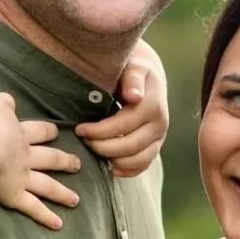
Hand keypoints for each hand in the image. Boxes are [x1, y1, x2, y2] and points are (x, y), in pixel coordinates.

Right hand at [0, 92, 79, 229]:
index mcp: (19, 133)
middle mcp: (25, 156)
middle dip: (65, 161)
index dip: (48, 132)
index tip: (56, 132)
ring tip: (75, 200)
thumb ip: (4, 103)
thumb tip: (9, 104)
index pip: (39, 131)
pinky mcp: (14, 195)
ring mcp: (22, 177)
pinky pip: (32, 208)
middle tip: (77, 164)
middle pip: (50, 158)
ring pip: (47, 186)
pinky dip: (45, 217)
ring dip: (62, 193)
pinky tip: (58, 224)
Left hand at [75, 39, 167, 177]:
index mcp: (153, 104)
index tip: (79, 129)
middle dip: (103, 147)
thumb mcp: (133, 67)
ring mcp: (159, 138)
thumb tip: (134, 96)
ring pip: (138, 160)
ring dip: (114, 160)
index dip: (100, 131)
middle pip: (131, 146)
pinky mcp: (155, 147)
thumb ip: (132, 79)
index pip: (124, 125)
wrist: (148, 78)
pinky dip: (127, 170)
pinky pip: (143, 166)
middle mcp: (160, 124)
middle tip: (83, 141)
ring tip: (94, 151)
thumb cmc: (133, 71)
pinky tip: (110, 167)